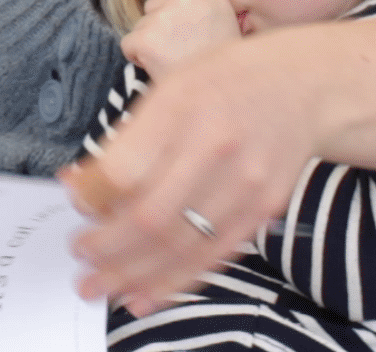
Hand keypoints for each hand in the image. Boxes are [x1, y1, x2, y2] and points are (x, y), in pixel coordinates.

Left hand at [63, 27, 321, 315]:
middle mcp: (215, 146)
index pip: (124, 169)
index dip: (90, 198)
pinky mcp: (263, 209)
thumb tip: (80, 185)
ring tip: (101, 285)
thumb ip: (128, 138)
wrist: (302, 85)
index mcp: (181, 106)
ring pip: (180, 245)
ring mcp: (245, 183)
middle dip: (105, 248)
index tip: (73, 203)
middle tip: (80, 257)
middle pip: (149, 217)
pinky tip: (145, 291)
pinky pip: (212, 256)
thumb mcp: (169, 87)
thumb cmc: (223, 83)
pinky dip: (174, 280)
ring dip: (132, 273)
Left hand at [119, 0, 240, 78]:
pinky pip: (128, 44)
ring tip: (176, 61)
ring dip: (151, 45)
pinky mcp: (146, 38)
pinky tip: (161, 68)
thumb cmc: (218, 66)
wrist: (218, 100)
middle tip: (184, 51)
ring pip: (140, 26)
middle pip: (153, 6)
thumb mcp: (222, 23)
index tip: (193, 37)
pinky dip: (138, 59)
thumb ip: (197, 5)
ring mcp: (164, 17)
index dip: (177, 19)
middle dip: (161, 28)